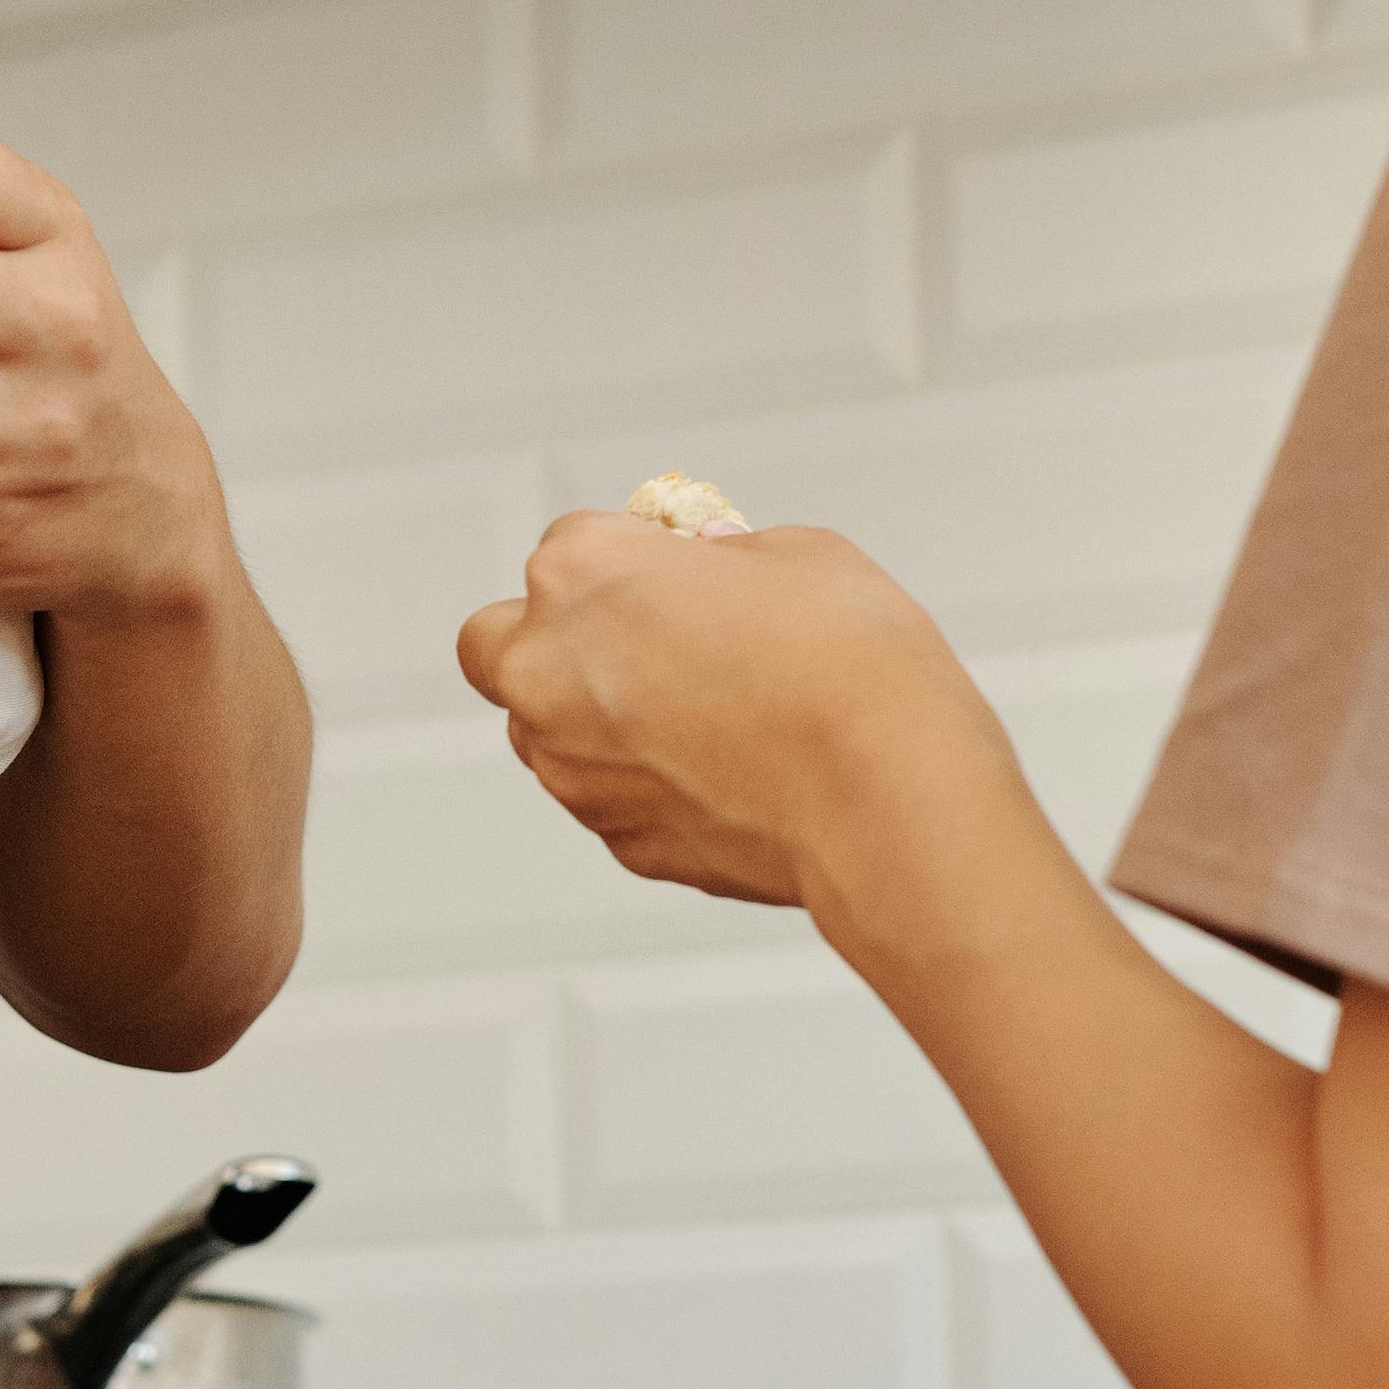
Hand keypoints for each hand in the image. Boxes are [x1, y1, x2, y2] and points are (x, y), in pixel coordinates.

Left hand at [455, 513, 1015, 910]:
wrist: (888, 794)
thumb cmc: (850, 660)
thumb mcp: (796, 554)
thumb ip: (724, 556)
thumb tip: (706, 567)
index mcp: (579, 571)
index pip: (566, 547)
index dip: (629, 561)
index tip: (681, 578)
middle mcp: (546, 668)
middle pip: (500, 646)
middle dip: (551, 642)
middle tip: (640, 646)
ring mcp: (571, 766)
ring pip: (542, 733)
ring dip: (590, 720)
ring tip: (702, 719)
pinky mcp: (616, 840)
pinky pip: (608, 800)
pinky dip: (646, 787)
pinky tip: (729, 777)